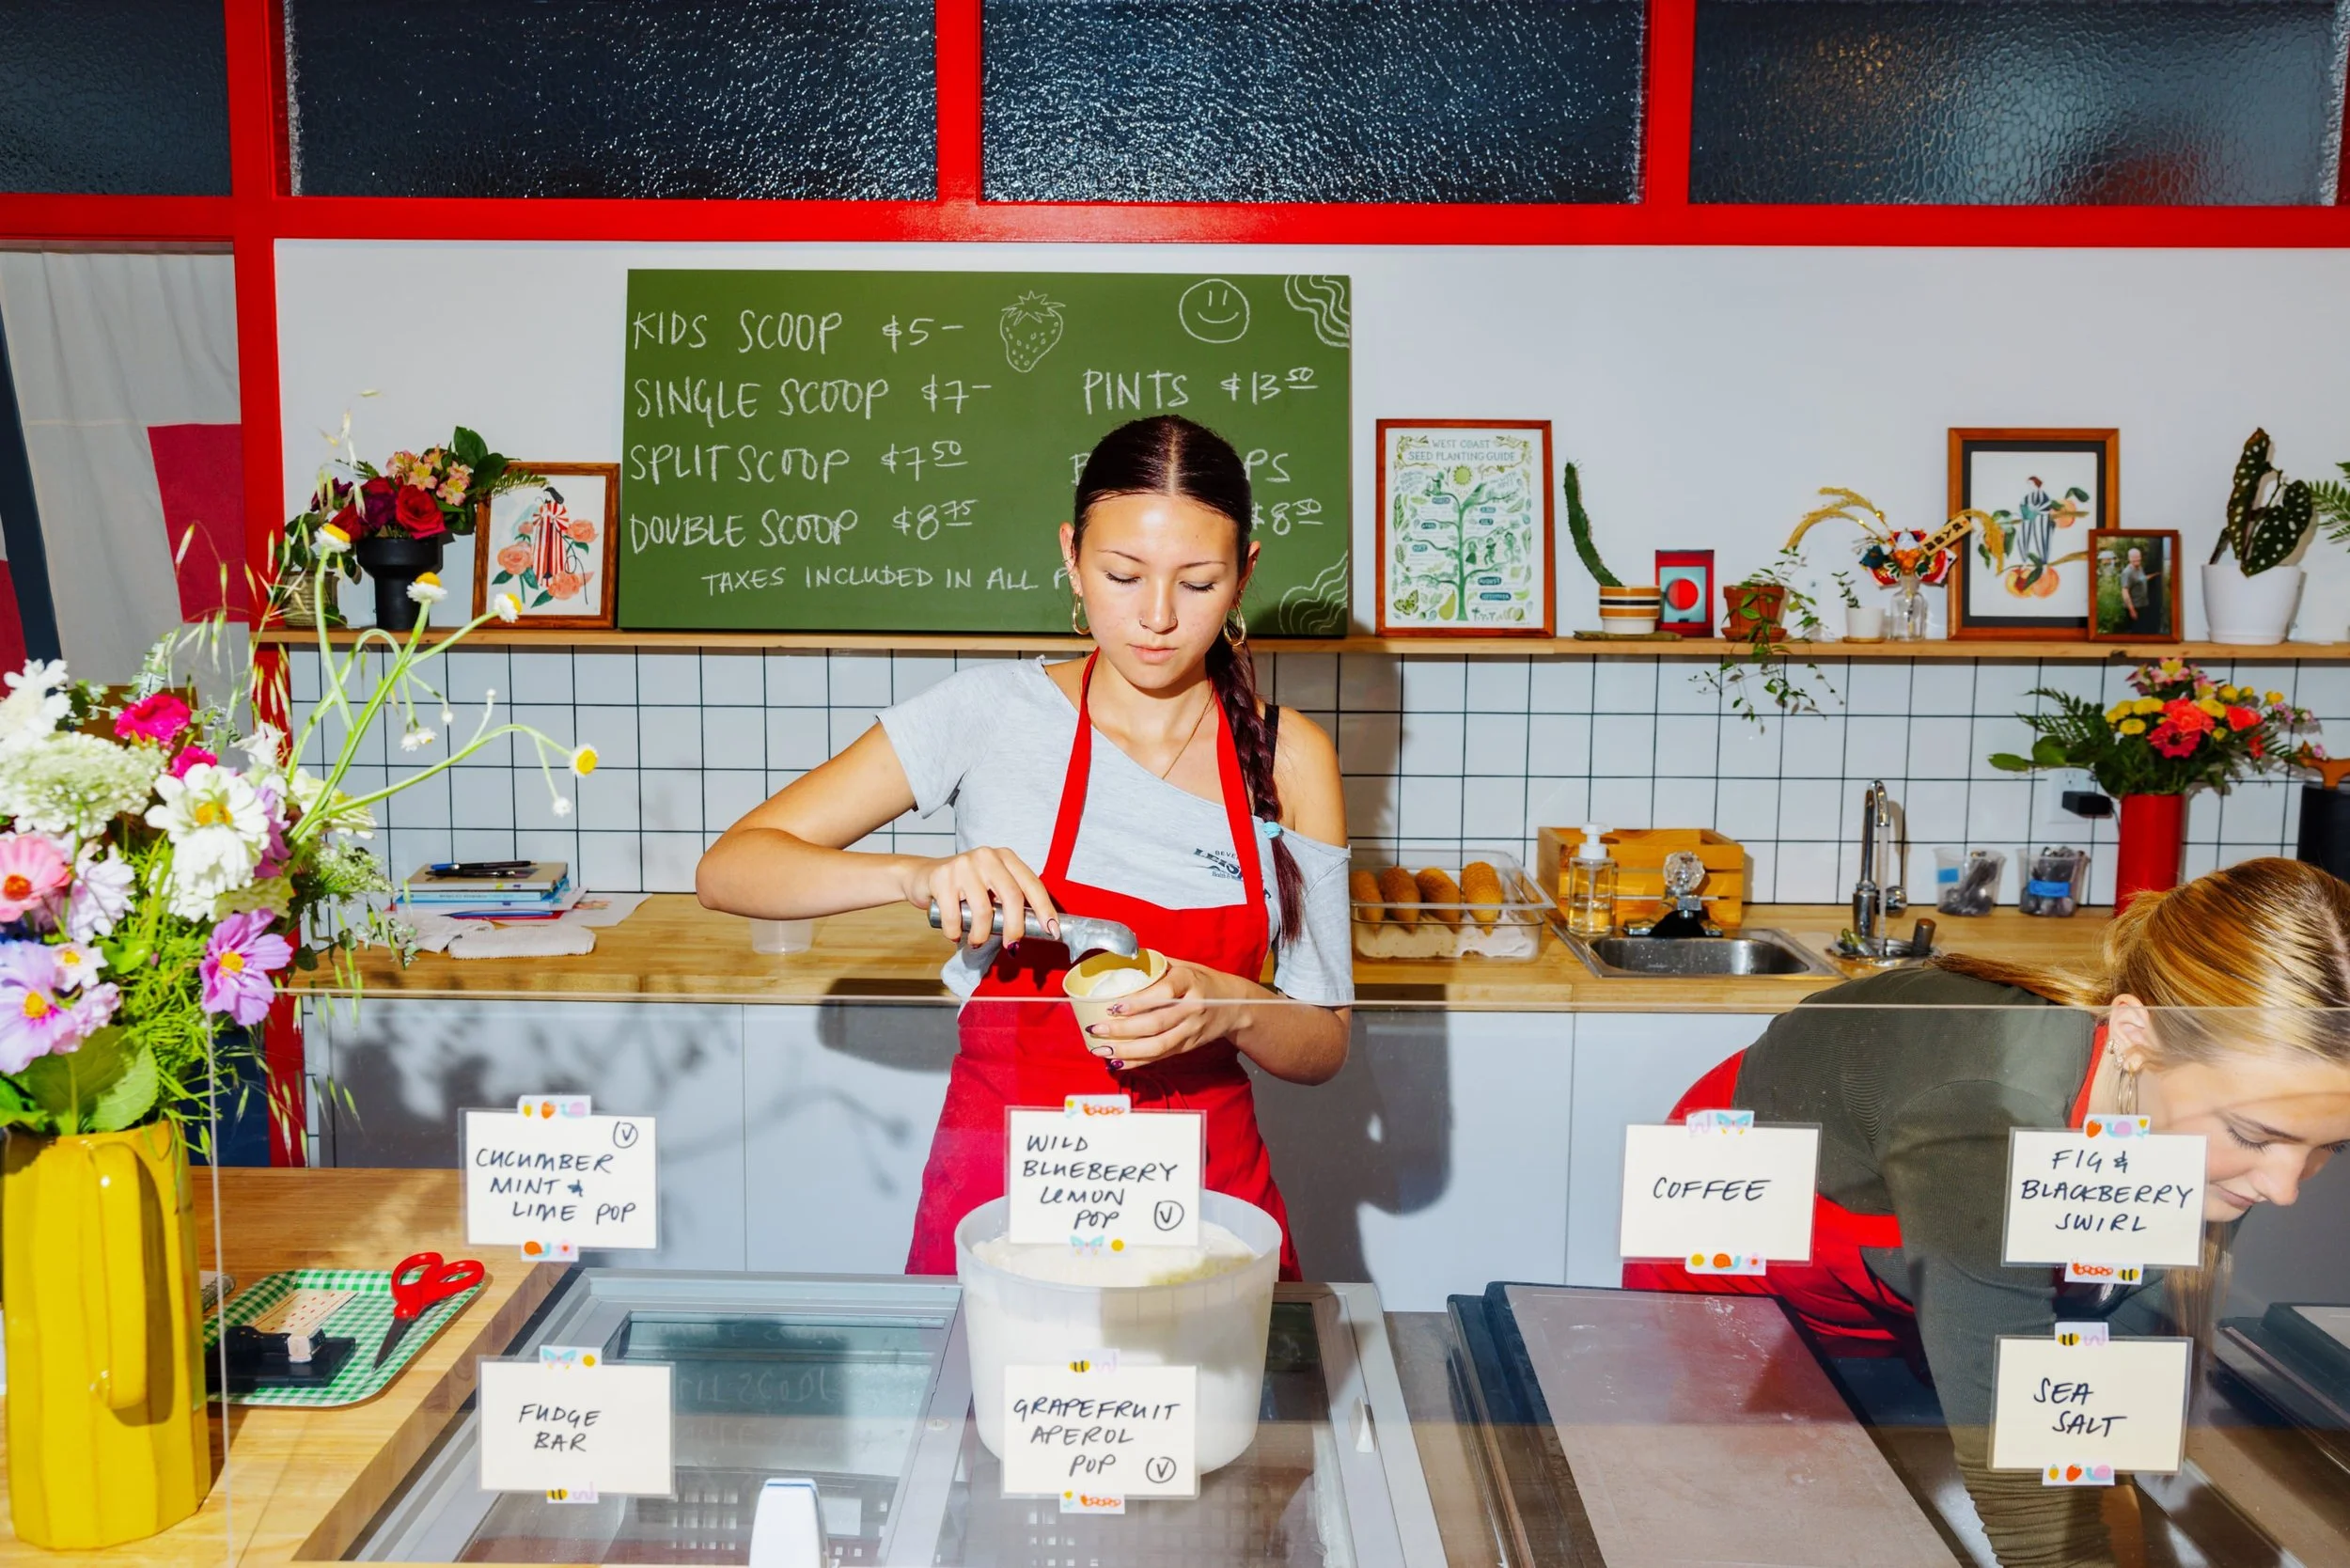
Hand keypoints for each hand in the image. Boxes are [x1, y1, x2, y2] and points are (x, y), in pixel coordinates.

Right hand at [905, 846, 1057, 949]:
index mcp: (1005, 858)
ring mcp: (963, 865)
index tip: (1052, 931)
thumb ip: (1010, 901)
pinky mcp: (942, 877)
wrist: (923, 877)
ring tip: (976, 940)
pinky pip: (955, 916)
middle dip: (1015, 927)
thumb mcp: (991, 887)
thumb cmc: (964, 888)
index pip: (1032, 884)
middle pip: (1012, 896)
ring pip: (984, 909)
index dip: (1045, 909)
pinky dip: (955, 932)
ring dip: (982, 935)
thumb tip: (1037, 930)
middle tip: (1012, 946)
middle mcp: (987, 857)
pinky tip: (955, 935)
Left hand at [1080, 960, 1233, 1068]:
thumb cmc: (1202, 981)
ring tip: (1102, 1050)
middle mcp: (1193, 1007)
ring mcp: (1192, 1030)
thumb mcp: (1184, 966)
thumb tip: (1120, 962)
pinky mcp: (1189, 1046)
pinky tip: (1119, 1062)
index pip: (1164, 993)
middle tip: (1097, 1029)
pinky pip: (1161, 1056)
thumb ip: (1156, 965)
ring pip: (1158, 1045)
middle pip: (1156, 1024)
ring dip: (1127, 1051)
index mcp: (1189, 981)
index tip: (1114, 1006)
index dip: (1138, 1002)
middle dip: (1123, 1030)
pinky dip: (1139, 1061)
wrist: (1235, 1005)